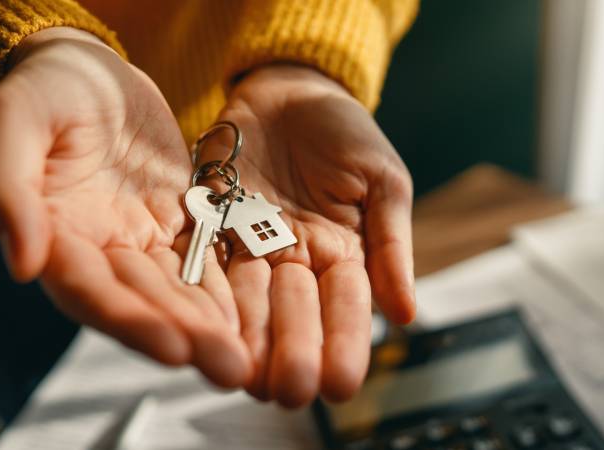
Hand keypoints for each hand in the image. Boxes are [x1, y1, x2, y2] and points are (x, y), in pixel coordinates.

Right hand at [0, 28, 252, 386]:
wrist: (93, 70)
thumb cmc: (48, 87)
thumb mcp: (15, 120)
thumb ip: (7, 189)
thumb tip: (25, 263)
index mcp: (54, 233)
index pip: (89, 289)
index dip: (128, 320)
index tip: (172, 348)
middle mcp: (99, 248)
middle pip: (142, 301)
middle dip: (184, 336)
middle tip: (228, 369)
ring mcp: (140, 237)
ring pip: (178, 289)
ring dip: (210, 325)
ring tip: (246, 357)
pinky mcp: (176, 221)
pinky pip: (205, 258)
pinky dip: (225, 286)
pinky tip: (252, 315)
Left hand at [210, 65, 415, 405]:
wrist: (290, 90)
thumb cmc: (345, 131)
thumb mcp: (383, 181)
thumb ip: (391, 244)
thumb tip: (406, 315)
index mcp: (343, 253)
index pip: (346, 307)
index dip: (344, 344)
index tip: (341, 383)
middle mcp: (295, 260)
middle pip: (294, 313)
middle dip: (292, 352)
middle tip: (288, 392)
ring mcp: (251, 245)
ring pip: (248, 297)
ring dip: (244, 336)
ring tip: (240, 373)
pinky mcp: (212, 224)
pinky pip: (206, 259)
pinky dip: (202, 290)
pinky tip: (197, 322)